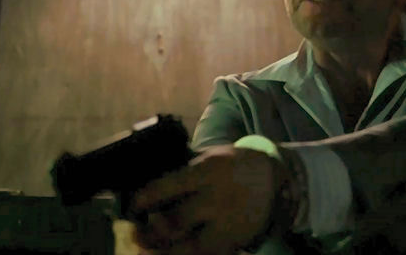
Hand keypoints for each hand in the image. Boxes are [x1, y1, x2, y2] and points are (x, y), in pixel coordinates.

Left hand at [130, 145, 279, 254]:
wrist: (272, 179)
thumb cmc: (231, 166)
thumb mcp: (209, 159)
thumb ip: (183, 174)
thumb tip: (148, 192)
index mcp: (209, 170)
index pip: (169, 186)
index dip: (145, 198)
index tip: (133, 205)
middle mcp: (218, 198)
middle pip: (176, 221)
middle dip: (150, 232)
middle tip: (135, 234)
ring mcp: (228, 223)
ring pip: (190, 247)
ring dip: (164, 251)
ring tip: (148, 250)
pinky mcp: (236, 241)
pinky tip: (172, 252)